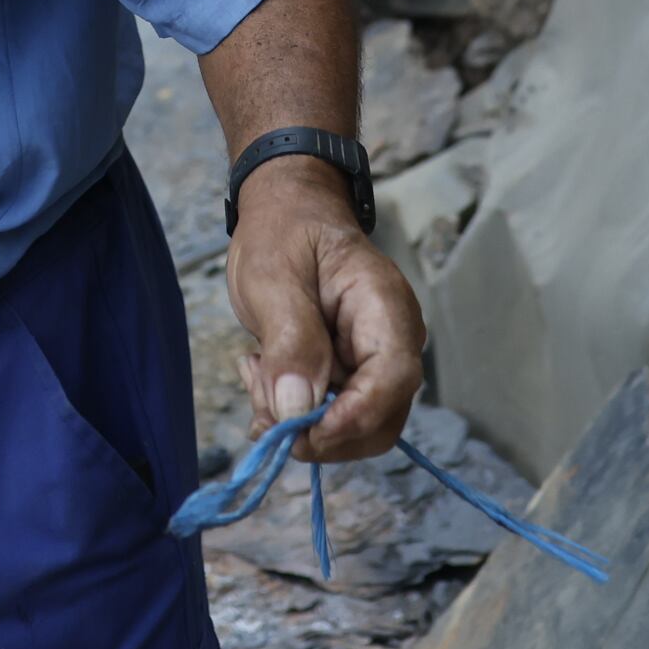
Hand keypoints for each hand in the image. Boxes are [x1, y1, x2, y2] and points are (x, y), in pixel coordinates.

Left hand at [225, 158, 425, 462]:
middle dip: (318, 431)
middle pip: (378, 420)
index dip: (351, 418)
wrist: (287, 214)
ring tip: (256, 373)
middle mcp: (391, 341)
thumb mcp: (274, 275)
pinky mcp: (349, 376)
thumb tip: (297, 408)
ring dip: (297, 422)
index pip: (392, 380)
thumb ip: (289, 339)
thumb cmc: (285, 231)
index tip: (298, 433)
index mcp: (385, 306)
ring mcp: (372, 363)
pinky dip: (290, 413)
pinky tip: (261, 376)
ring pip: (351, 429)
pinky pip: (329, 418)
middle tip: (262, 406)